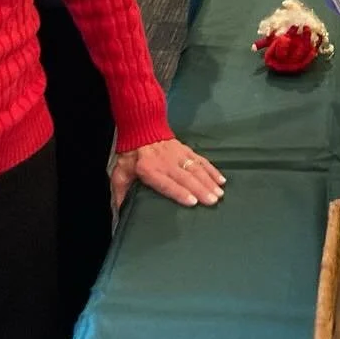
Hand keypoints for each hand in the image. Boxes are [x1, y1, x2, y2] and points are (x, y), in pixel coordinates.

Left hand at [110, 138, 224, 209]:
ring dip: (209, 181)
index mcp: (149, 169)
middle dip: (201, 189)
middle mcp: (165, 162)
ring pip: (196, 169)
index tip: (193, 202)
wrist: (141, 125)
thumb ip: (120, 192)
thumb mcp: (120, 172)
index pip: (166, 183)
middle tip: (213, 201)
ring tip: (219, 193)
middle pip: (185, 177)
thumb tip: (118, 213)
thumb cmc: (131, 154)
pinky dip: (212, 170)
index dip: (179, 192)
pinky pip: (201, 160)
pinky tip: (221, 179)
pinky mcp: (186, 150)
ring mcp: (178, 155)